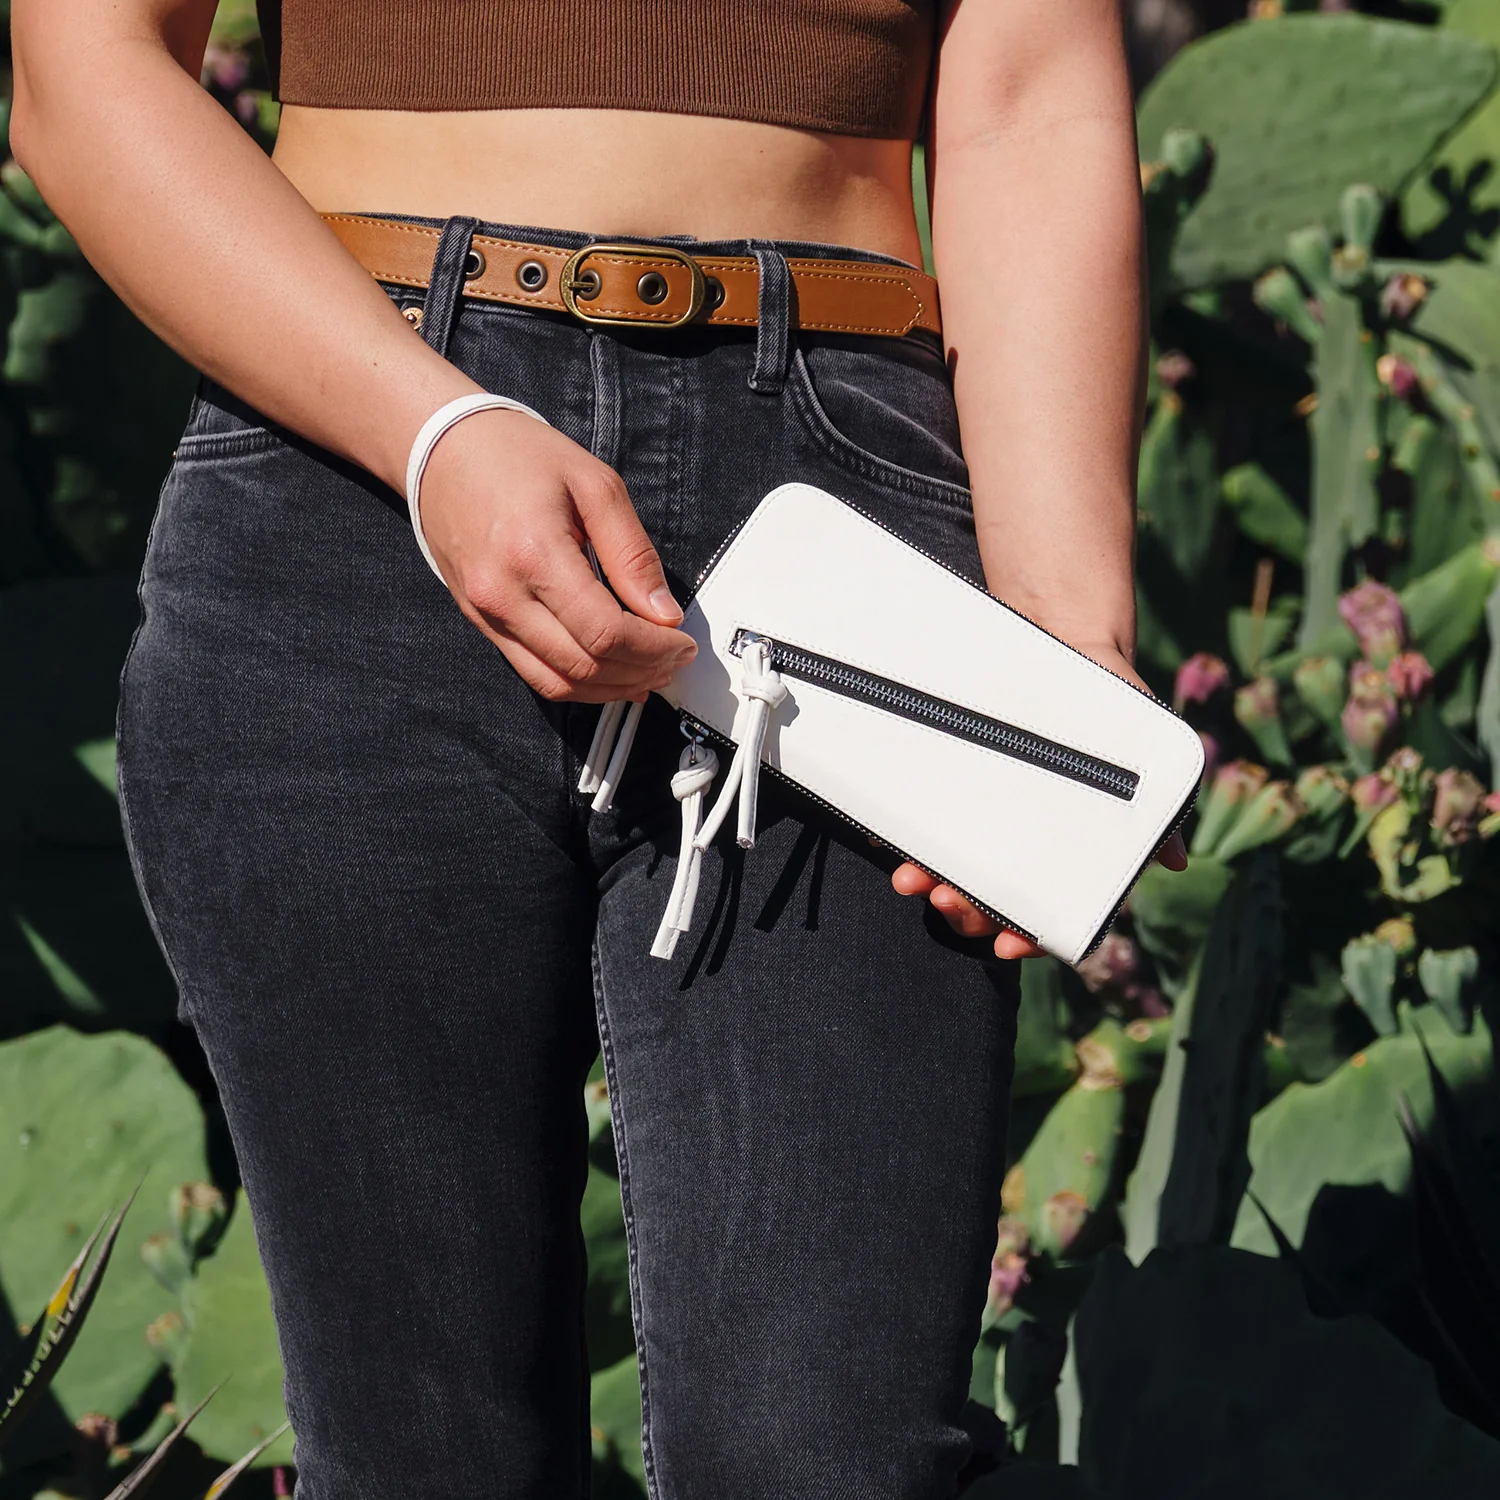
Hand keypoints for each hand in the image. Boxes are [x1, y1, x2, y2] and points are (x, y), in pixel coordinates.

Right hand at [418, 409, 695, 701]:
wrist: (443, 451)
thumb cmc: (516, 457)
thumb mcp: (594, 485)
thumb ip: (633, 554)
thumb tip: (664, 613)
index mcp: (534, 554)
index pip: (605, 632)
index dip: (654, 649)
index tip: (682, 643)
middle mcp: (503, 594)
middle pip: (584, 665)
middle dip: (641, 670)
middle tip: (675, 659)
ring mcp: (486, 615)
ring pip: (558, 683)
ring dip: (611, 686)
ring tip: (649, 672)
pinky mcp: (482, 623)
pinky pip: (534, 673)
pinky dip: (578, 682)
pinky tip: (610, 672)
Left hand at [891, 639, 1188, 959]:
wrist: (1062, 627)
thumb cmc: (1108, 695)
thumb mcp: (1143, 739)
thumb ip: (1159, 800)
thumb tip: (1172, 857)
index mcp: (1065, 839)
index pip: (1046, 906)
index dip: (1027, 935)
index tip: (1006, 947)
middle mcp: (1018, 829)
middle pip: (989, 894)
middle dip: (966, 908)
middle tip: (947, 900)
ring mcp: (977, 803)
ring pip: (948, 860)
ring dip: (926, 877)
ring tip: (910, 876)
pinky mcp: (943, 770)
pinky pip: (913, 810)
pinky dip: (894, 827)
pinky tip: (880, 834)